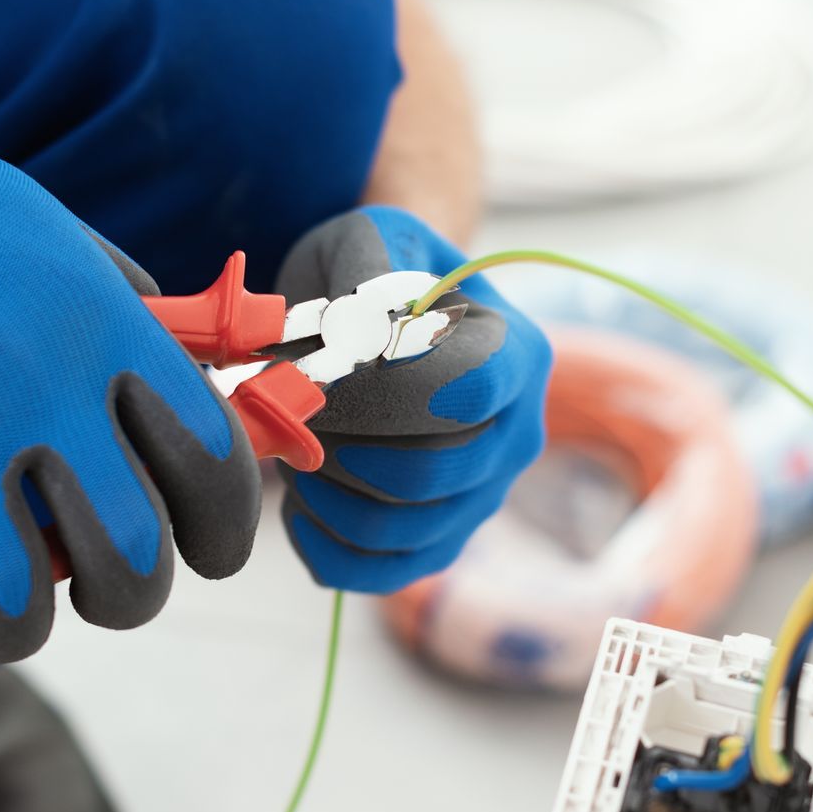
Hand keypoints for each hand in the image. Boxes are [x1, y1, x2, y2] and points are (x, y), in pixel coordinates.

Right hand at [0, 22, 260, 662]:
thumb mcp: (41, 227)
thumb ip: (121, 308)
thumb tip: (202, 385)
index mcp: (99, 326)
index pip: (212, 462)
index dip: (224, 528)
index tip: (207, 552)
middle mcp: (37, 393)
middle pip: (131, 566)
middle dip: (124, 598)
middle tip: (96, 587)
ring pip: (18, 619)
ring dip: (9, 623)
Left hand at [275, 207, 550, 591]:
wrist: (379, 313)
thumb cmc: (374, 270)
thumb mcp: (369, 237)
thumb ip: (367, 270)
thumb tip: (360, 340)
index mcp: (518, 355)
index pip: (467, 392)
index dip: (381, 389)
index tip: (322, 366)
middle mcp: (517, 435)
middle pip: (429, 474)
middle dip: (340, 446)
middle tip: (294, 412)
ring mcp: (482, 497)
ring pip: (400, 529)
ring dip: (326, 496)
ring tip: (294, 449)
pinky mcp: (440, 541)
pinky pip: (382, 574)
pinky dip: (326, 549)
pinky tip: (298, 507)